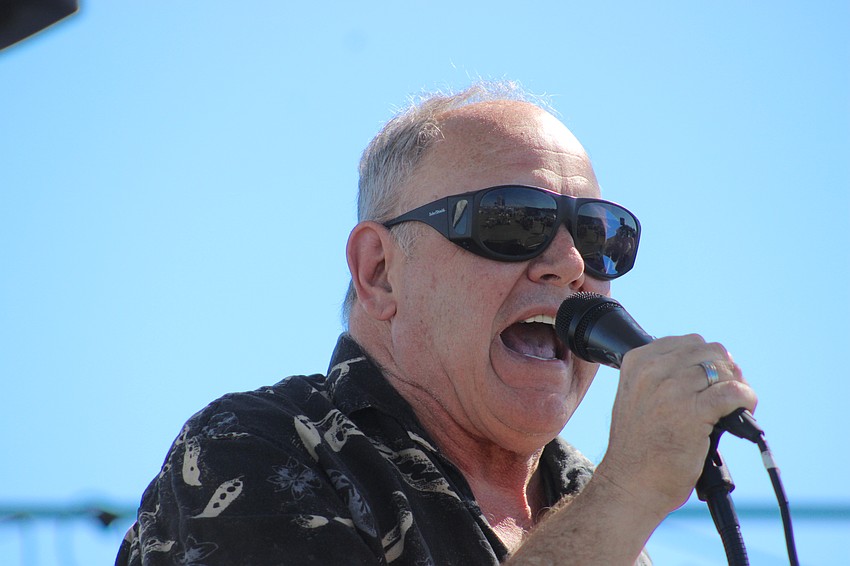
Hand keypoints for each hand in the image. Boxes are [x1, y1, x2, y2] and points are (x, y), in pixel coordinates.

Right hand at [595, 334, 757, 518]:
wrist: (631, 482)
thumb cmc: (638, 446)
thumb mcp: (636, 396)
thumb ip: (660, 376)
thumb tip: (706, 367)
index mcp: (637, 361)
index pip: (689, 342)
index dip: (707, 360)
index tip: (711, 380)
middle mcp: (653, 369)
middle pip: (710, 352)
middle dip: (725, 371)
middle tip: (726, 395)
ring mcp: (672, 388)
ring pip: (724, 369)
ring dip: (737, 386)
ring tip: (733, 407)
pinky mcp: (693, 411)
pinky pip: (734, 392)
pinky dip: (746, 399)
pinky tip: (742, 412)